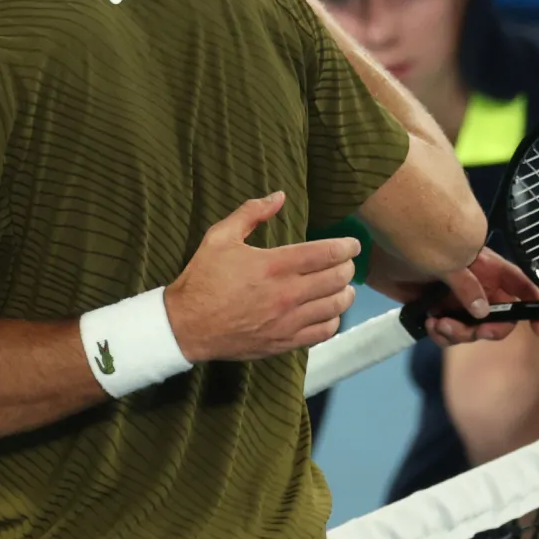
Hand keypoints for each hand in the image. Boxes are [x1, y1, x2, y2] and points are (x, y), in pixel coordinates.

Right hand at [165, 192, 360, 362]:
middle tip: (345, 263)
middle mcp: (286, 294)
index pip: (325, 254)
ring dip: (345, 293)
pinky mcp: (285, 341)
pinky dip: (333, 320)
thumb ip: (250, 213)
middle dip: (347, 267)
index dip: (346, 247)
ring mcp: (288, 321)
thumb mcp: (219, 237)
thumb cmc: (202, 278)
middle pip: (336, 279)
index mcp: (273, 265)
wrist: (187, 325)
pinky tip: (328, 311)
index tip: (352, 244)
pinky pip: (323, 332)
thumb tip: (279, 196)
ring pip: (335, 306)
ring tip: (342, 286)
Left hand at [370, 245, 538, 345]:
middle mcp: (476, 287)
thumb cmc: (415, 243)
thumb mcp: (446, 262)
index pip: (519, 287)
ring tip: (440, 324)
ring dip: (460, 333)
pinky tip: (431, 324)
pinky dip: (443, 334)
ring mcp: (457, 301)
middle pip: (499, 317)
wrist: (376, 251)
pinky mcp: (438, 312)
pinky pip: (449, 334)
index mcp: (486, 269)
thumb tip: (482, 312)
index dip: (533, 306)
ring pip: (473, 329)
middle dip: (489, 329)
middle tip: (475, 331)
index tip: (538, 330)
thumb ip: (467, 286)